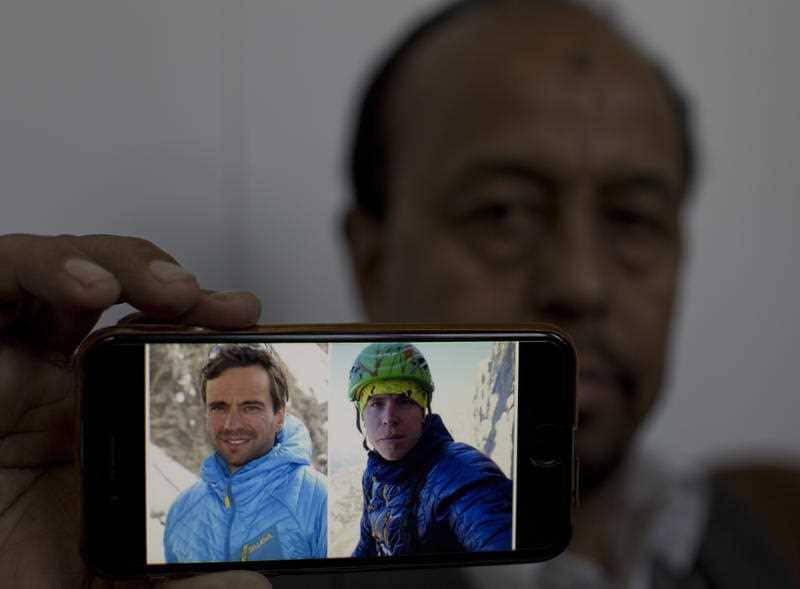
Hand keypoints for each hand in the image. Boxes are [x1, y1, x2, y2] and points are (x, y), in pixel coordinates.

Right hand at [0, 234, 264, 587]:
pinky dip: (45, 264)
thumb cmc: (11, 561)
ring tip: (171, 291)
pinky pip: (0, 273)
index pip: (155, 341)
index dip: (204, 323)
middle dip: (177, 286)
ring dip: (127, 265)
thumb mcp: (97, 580)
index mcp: (96, 410)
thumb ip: (169, 581)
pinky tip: (90, 288)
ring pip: (70, 267)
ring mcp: (12, 351)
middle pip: (122, 294)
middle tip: (222, 307)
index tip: (247, 325)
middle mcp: (54, 371)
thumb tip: (247, 587)